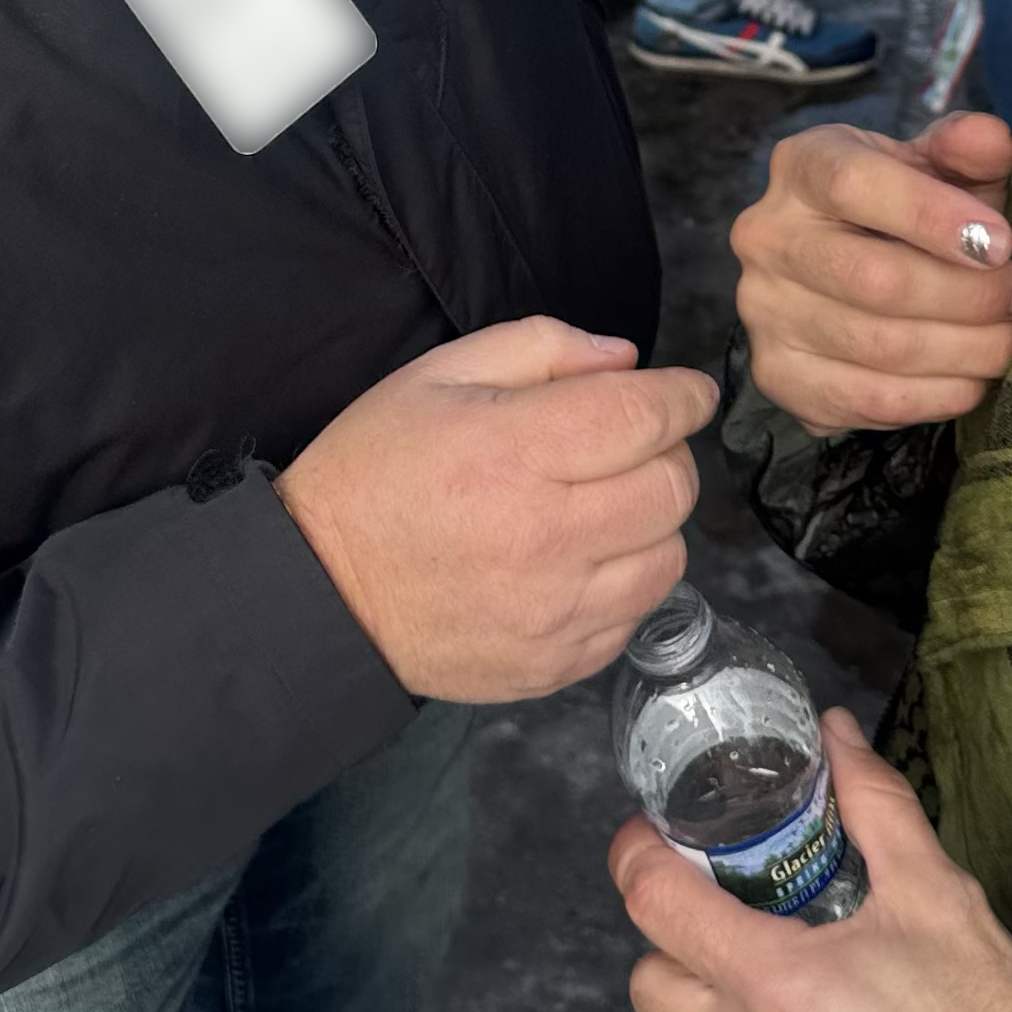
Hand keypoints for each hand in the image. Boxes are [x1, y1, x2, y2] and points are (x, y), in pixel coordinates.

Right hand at [277, 316, 713, 701]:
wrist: (320, 591)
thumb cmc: (375, 470)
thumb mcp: (439, 375)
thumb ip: (540, 347)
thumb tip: (625, 360)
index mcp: (517, 451)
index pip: (645, 416)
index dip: (684, 396)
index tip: (690, 391)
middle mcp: (547, 536)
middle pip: (672, 488)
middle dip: (668, 453)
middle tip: (635, 444)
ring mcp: (555, 610)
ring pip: (668, 559)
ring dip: (652, 523)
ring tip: (606, 506)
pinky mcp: (553, 664)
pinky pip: (634, 618)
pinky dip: (625, 583)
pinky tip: (582, 561)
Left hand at [612, 710, 1011, 1011]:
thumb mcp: (941, 900)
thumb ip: (874, 808)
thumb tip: (836, 738)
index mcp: (780, 984)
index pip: (655, 905)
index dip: (639, 853)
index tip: (651, 833)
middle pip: (649, 982)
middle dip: (673, 937)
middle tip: (722, 906)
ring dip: (708, 1002)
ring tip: (774, 975)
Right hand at [732, 111, 1011, 435]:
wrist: (846, 257)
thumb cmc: (903, 207)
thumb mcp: (934, 163)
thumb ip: (964, 148)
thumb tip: (991, 140)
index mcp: (802, 167)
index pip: (855, 185)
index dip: (934, 216)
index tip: (1004, 244)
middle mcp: (767, 237)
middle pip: (875, 279)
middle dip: (970, 296)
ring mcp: (765, 312)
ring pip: (880, 347)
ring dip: (967, 350)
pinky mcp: (780, 375)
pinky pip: (870, 400)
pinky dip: (937, 396)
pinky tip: (973, 378)